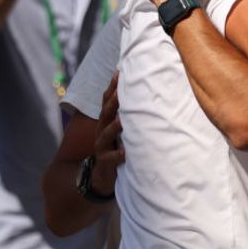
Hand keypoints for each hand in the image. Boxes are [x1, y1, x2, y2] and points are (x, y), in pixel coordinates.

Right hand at [90, 74, 124, 197]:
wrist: (102, 175)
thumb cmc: (116, 147)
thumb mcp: (121, 129)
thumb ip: (128, 114)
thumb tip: (146, 93)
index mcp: (106, 121)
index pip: (107, 101)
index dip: (112, 87)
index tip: (119, 72)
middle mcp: (101, 131)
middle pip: (105, 114)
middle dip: (112, 102)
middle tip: (121, 91)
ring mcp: (101, 147)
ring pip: (106, 134)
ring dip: (114, 127)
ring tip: (122, 121)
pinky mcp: (105, 162)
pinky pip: (110, 158)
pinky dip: (118, 155)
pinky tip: (125, 152)